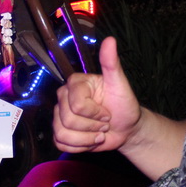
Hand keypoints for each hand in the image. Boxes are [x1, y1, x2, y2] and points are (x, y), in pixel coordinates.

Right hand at [52, 37, 141, 152]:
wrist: (126, 128)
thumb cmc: (124, 105)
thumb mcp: (120, 84)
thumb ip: (112, 63)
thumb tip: (110, 40)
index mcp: (76, 83)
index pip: (77, 104)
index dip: (95, 113)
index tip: (107, 112)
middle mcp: (64, 97)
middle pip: (68, 120)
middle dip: (92, 127)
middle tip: (104, 123)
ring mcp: (60, 115)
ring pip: (63, 134)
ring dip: (87, 139)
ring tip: (98, 133)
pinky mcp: (60, 132)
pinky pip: (61, 143)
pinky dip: (80, 146)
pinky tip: (90, 140)